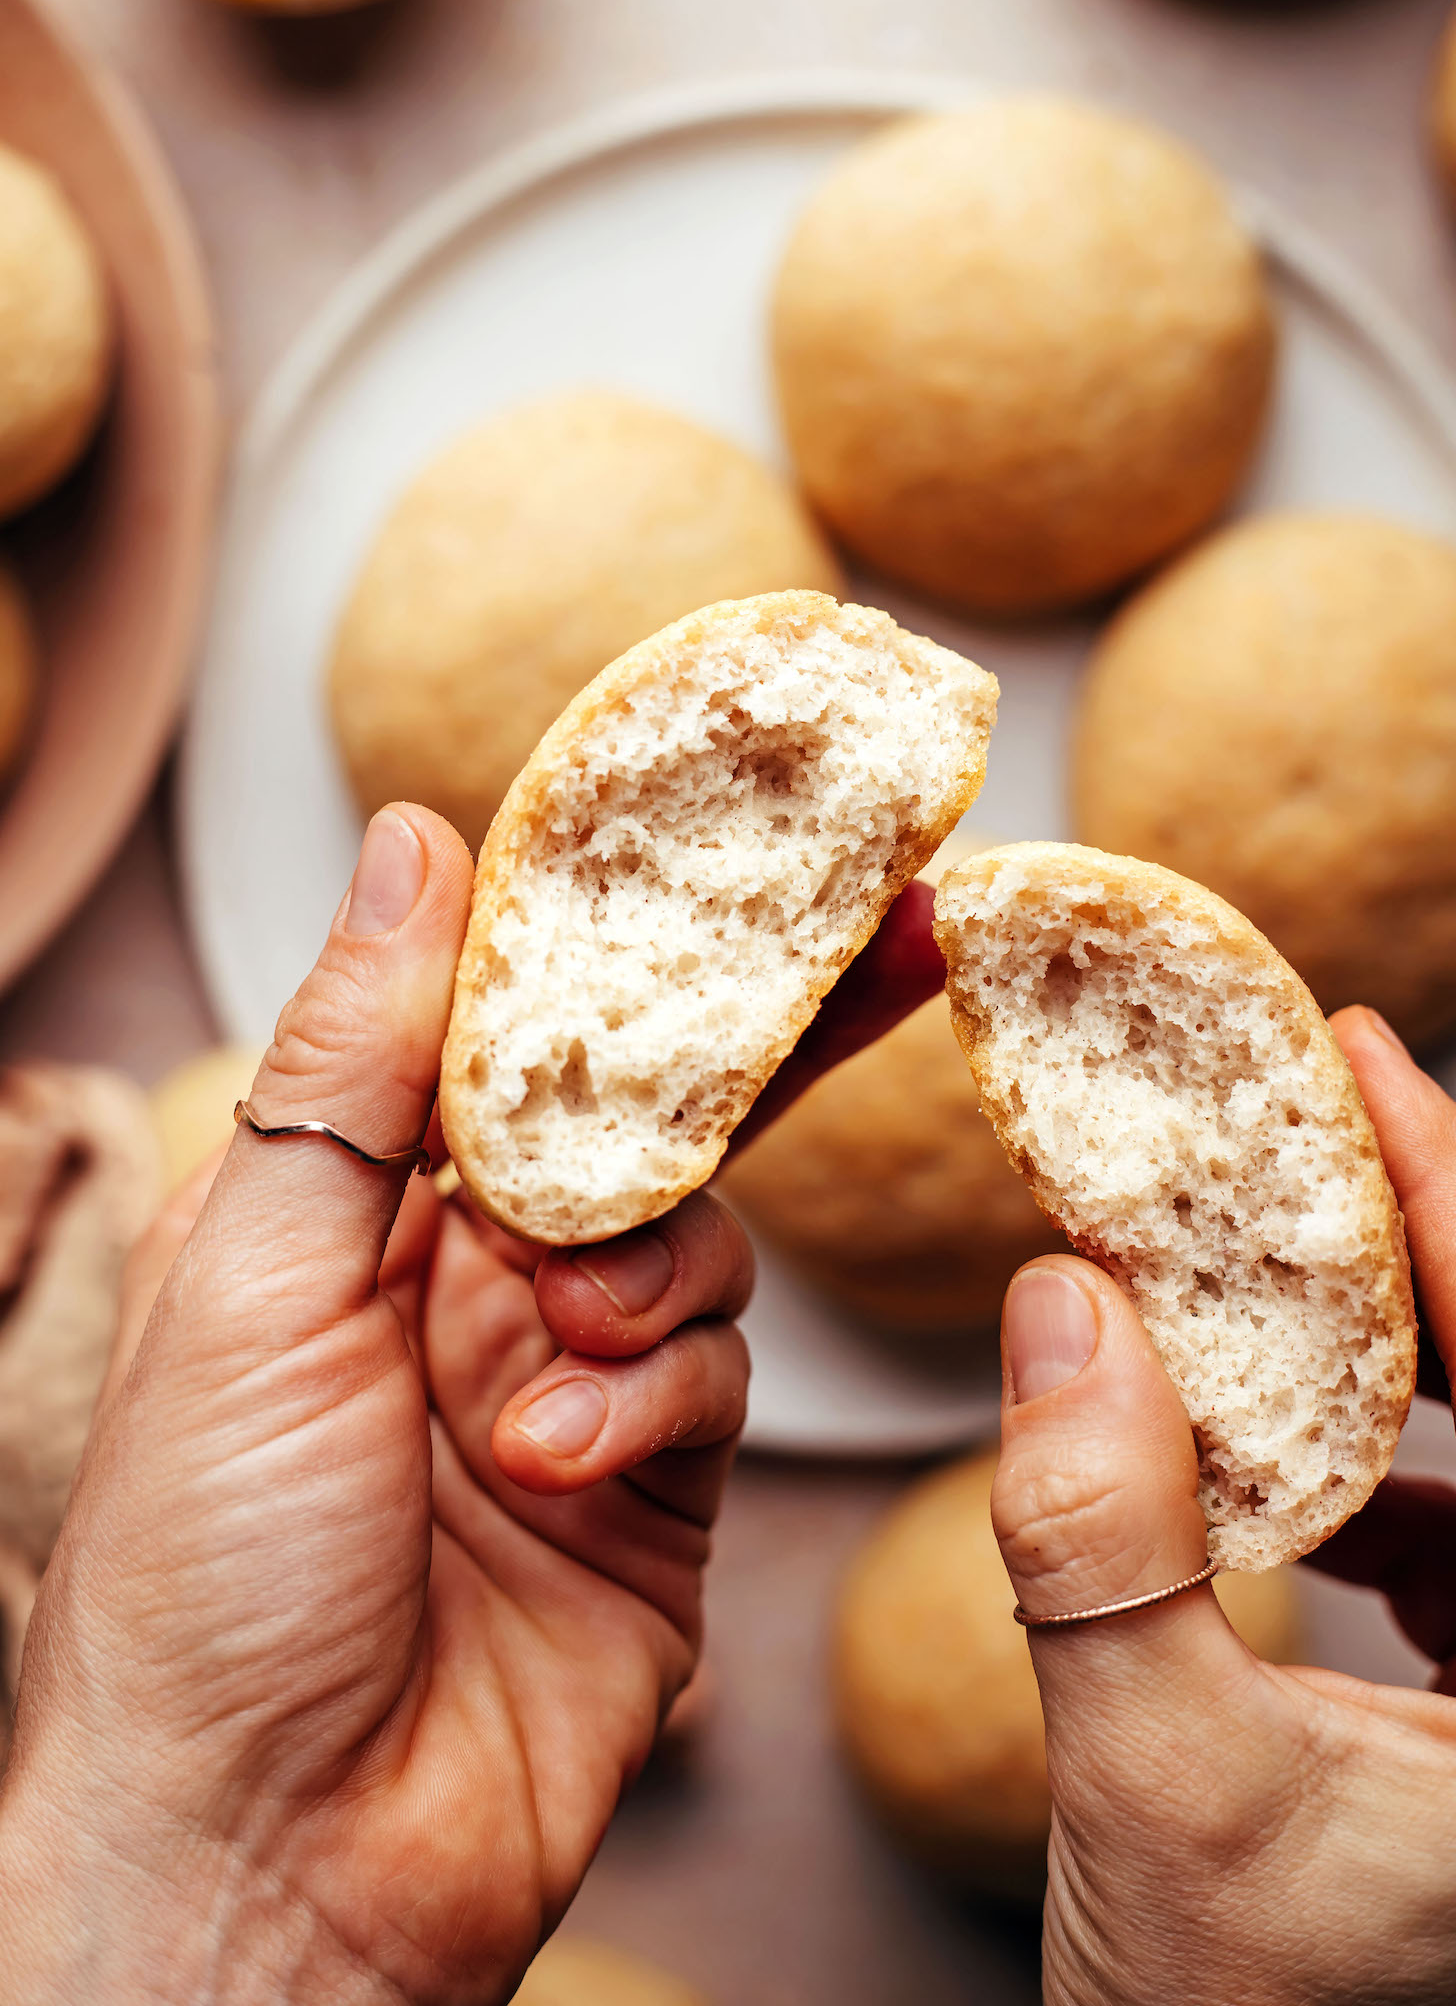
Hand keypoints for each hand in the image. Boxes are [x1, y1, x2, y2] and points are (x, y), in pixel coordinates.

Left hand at [0, 806, 941, 2005]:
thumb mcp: (250, 1281)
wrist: (269, 1865)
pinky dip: (655, 1396)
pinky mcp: (652, 1489)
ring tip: (551, 1357)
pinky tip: (563, 1463)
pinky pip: (711, 1377)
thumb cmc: (202, 1578)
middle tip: (901, 929)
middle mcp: (459, 1276)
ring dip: (644, 1279)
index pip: (510, 1019)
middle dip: (758, 1029)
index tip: (738, 830)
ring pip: (695, 1240)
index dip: (619, 924)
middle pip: (645, 1107)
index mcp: (347, 1203)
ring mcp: (565, 1380)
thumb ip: (353, 1067)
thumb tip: (417, 845)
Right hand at [990, 1005, 1455, 2005]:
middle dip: (1421, 1238)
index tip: (1357, 1057)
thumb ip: (1103, 1543)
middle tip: (1309, 1103)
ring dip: (1398, 1339)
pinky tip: (1312, 1459)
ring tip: (1281, 1253)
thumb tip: (1067, 1302)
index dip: (1455, 1201)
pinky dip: (1393, 1456)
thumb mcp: (1156, 1789)